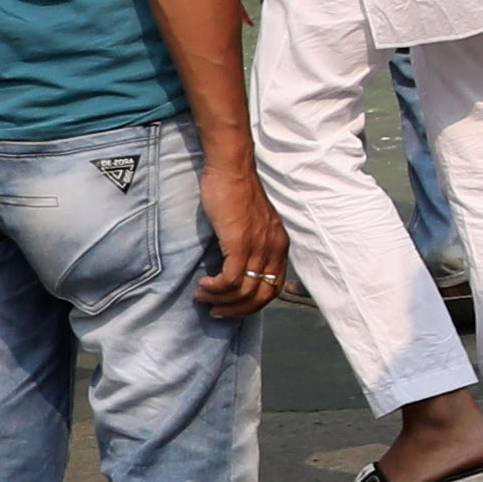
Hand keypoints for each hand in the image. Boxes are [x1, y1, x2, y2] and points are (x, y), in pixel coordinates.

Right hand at [197, 155, 293, 319]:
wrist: (231, 169)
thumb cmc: (236, 193)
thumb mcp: (251, 224)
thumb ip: (251, 245)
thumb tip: (237, 268)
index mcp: (279, 245)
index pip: (274, 288)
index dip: (253, 304)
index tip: (232, 307)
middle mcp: (274, 248)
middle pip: (263, 296)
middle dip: (238, 310)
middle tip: (216, 311)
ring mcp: (258, 246)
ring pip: (245, 291)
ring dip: (221, 300)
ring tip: (203, 296)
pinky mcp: (240, 242)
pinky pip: (231, 279)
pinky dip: (216, 289)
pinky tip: (204, 285)